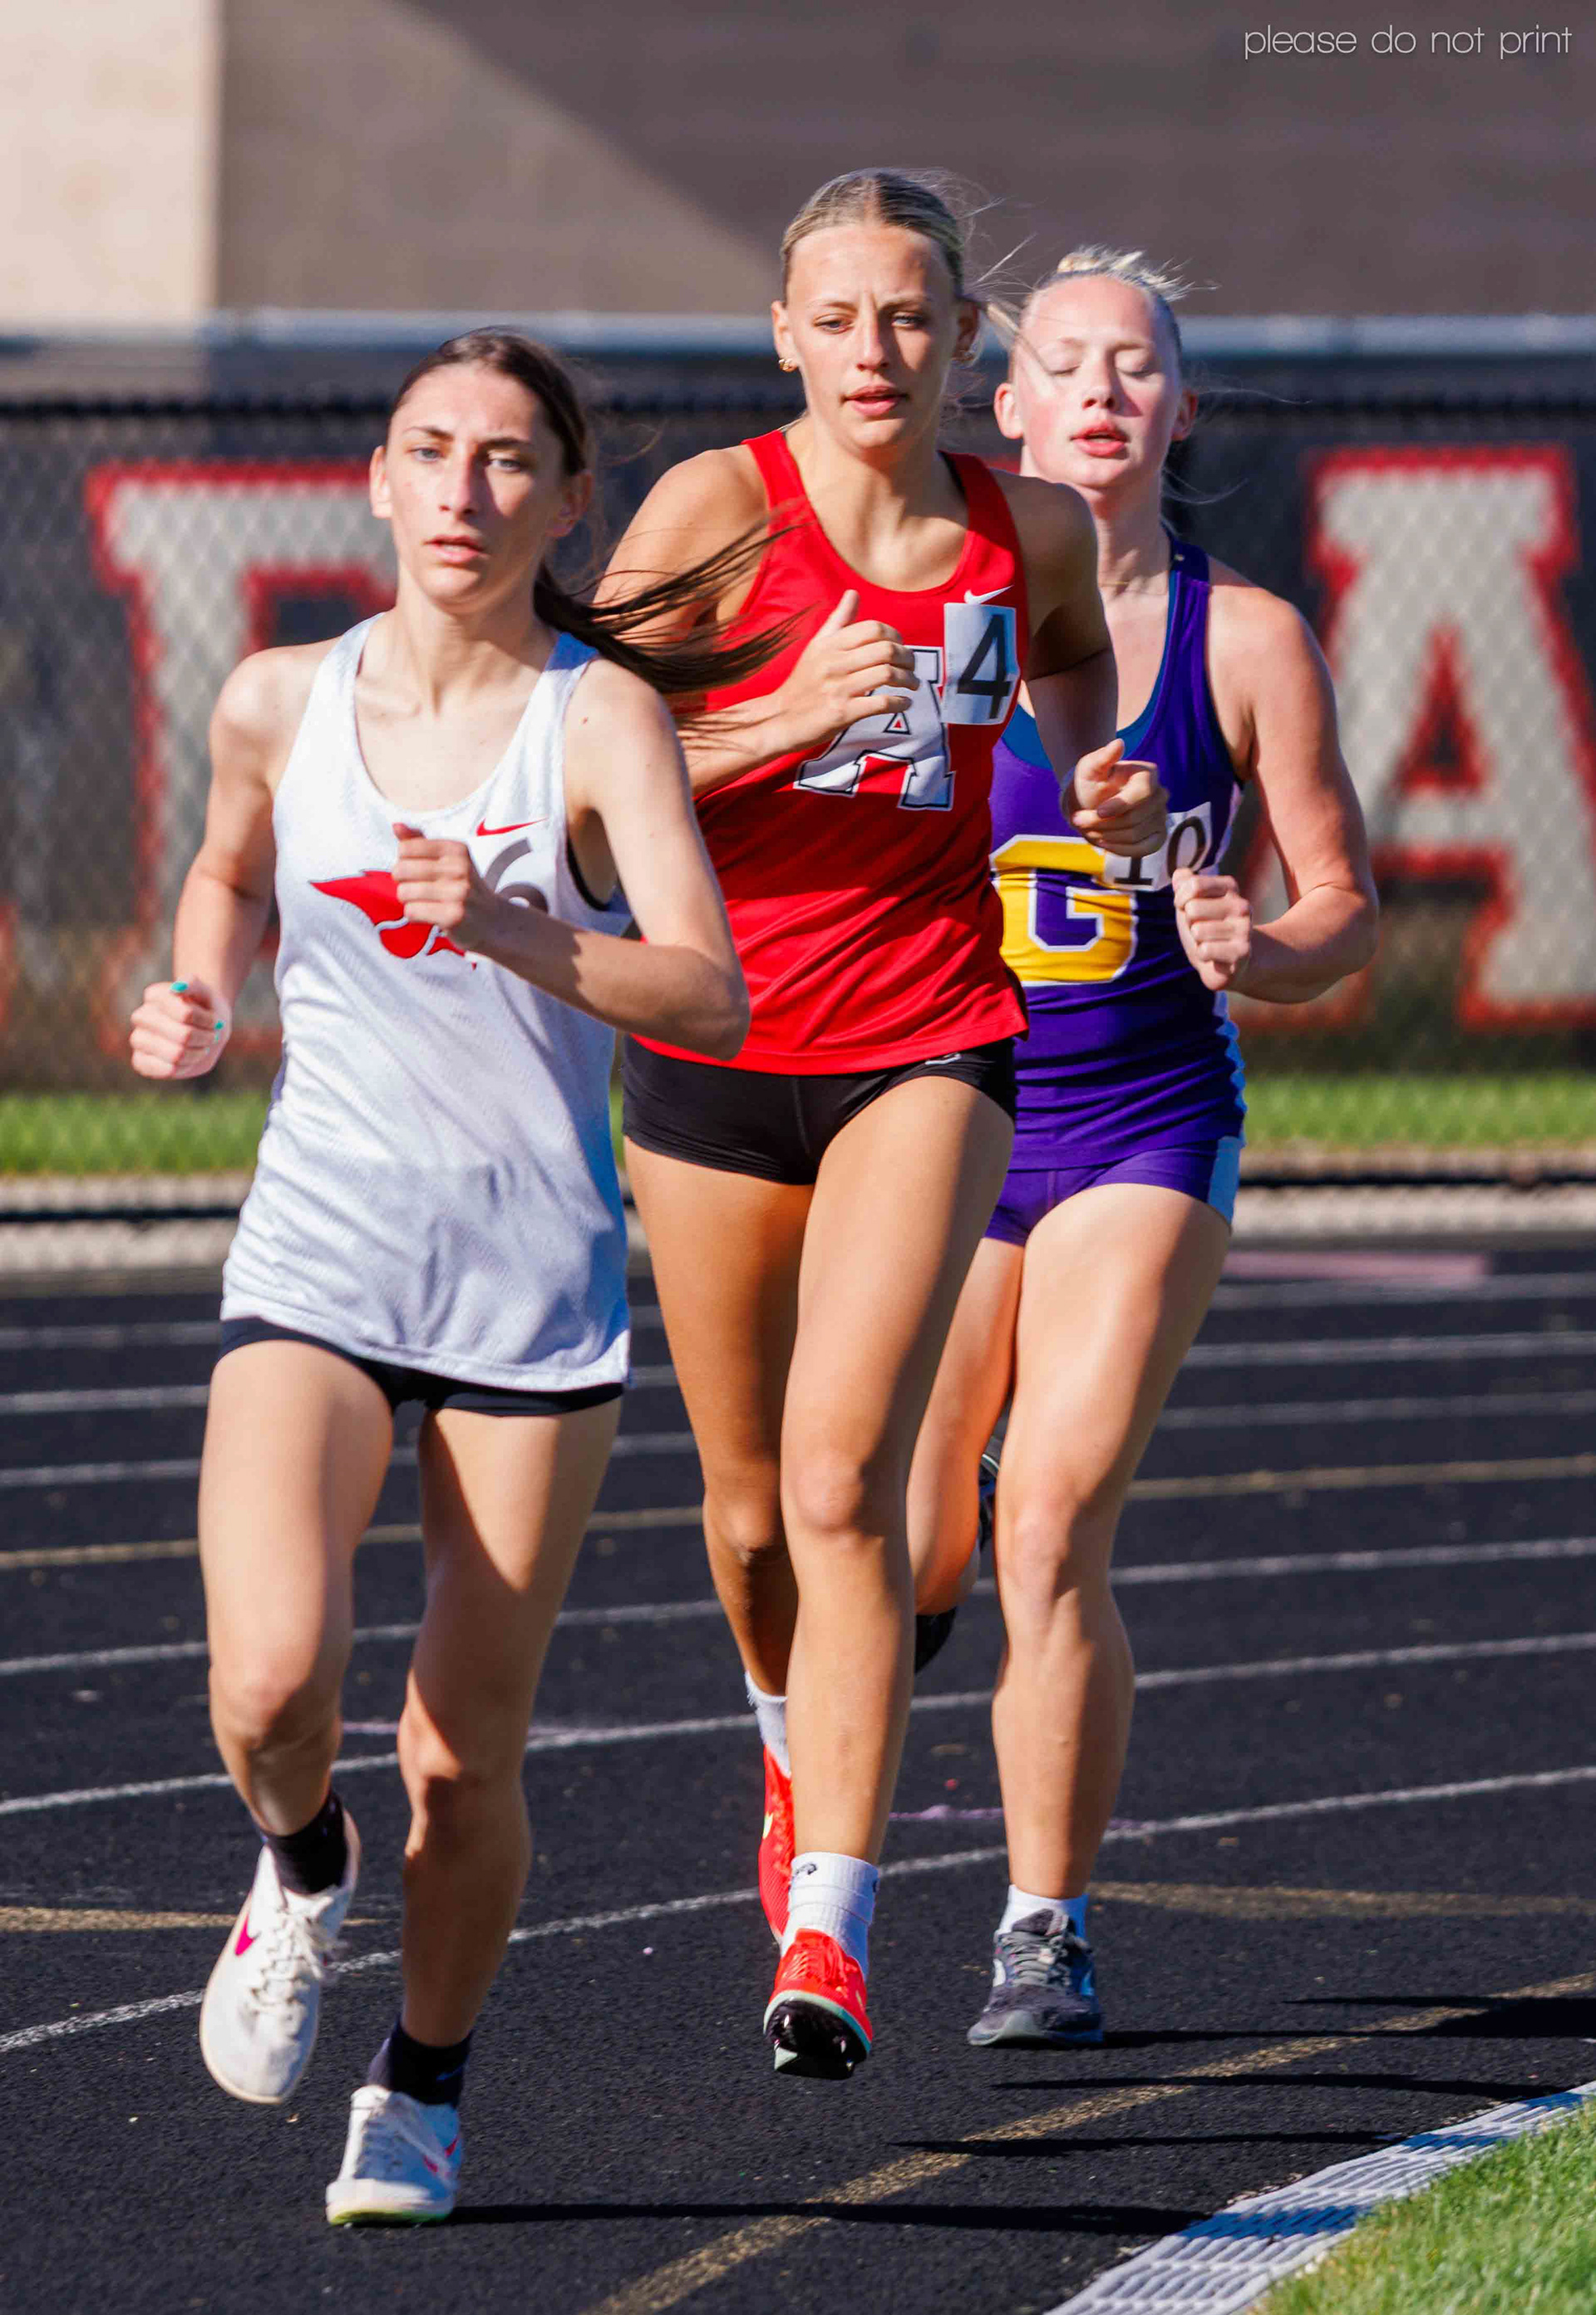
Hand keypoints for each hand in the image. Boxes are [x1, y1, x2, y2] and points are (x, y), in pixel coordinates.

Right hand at [129, 978, 230, 1079]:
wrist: (203, 1028)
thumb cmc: (205, 1007)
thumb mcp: (206, 992)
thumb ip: (193, 983)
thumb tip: (177, 988)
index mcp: (154, 995)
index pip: (186, 1014)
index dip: (207, 1021)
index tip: (214, 1020)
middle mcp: (141, 1016)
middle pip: (183, 1036)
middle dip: (204, 1038)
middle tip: (211, 1037)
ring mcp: (138, 1039)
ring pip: (176, 1055)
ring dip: (197, 1054)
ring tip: (202, 1048)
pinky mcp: (140, 1061)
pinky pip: (164, 1070)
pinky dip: (184, 1067)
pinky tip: (188, 1059)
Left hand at [392, 824, 506, 952]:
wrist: (492, 919)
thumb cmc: (461, 885)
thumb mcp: (447, 859)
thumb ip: (420, 842)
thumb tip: (396, 825)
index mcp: (456, 849)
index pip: (405, 848)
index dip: (404, 862)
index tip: (417, 871)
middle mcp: (459, 868)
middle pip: (400, 870)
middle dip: (403, 882)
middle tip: (419, 889)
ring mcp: (458, 893)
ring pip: (404, 892)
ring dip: (409, 901)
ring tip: (426, 902)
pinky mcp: (453, 916)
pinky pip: (412, 911)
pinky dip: (415, 915)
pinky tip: (430, 914)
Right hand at [776, 588, 917, 750]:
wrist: (782, 719)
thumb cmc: (803, 682)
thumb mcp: (816, 646)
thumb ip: (839, 620)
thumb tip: (853, 593)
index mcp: (830, 644)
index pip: (873, 629)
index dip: (895, 636)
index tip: (900, 646)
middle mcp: (835, 663)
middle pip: (886, 650)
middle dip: (908, 658)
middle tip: (912, 667)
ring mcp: (839, 689)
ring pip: (887, 675)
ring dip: (908, 680)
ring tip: (912, 684)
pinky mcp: (843, 713)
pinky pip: (881, 703)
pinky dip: (900, 703)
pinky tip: (905, 703)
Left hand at [1070, 739, 1167, 857]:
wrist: (1091, 804)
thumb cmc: (1091, 783)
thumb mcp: (1090, 768)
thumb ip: (1102, 757)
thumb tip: (1118, 744)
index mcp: (1149, 774)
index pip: (1143, 793)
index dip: (1120, 805)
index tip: (1099, 811)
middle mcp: (1160, 795)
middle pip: (1135, 818)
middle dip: (1103, 823)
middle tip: (1078, 820)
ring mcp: (1161, 817)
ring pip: (1135, 835)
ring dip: (1106, 835)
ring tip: (1088, 829)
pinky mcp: (1157, 838)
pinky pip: (1142, 850)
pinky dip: (1119, 849)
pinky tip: (1103, 841)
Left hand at [1173, 868, 1252, 991]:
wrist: (1227, 963)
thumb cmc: (1206, 928)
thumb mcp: (1191, 902)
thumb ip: (1184, 884)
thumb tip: (1179, 874)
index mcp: (1230, 887)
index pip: (1193, 885)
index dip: (1180, 899)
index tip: (1185, 908)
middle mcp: (1241, 904)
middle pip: (1192, 908)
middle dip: (1189, 923)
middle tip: (1201, 929)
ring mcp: (1244, 928)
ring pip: (1197, 931)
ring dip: (1196, 941)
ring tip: (1209, 942)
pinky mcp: (1242, 951)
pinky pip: (1205, 950)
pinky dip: (1202, 955)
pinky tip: (1214, 956)